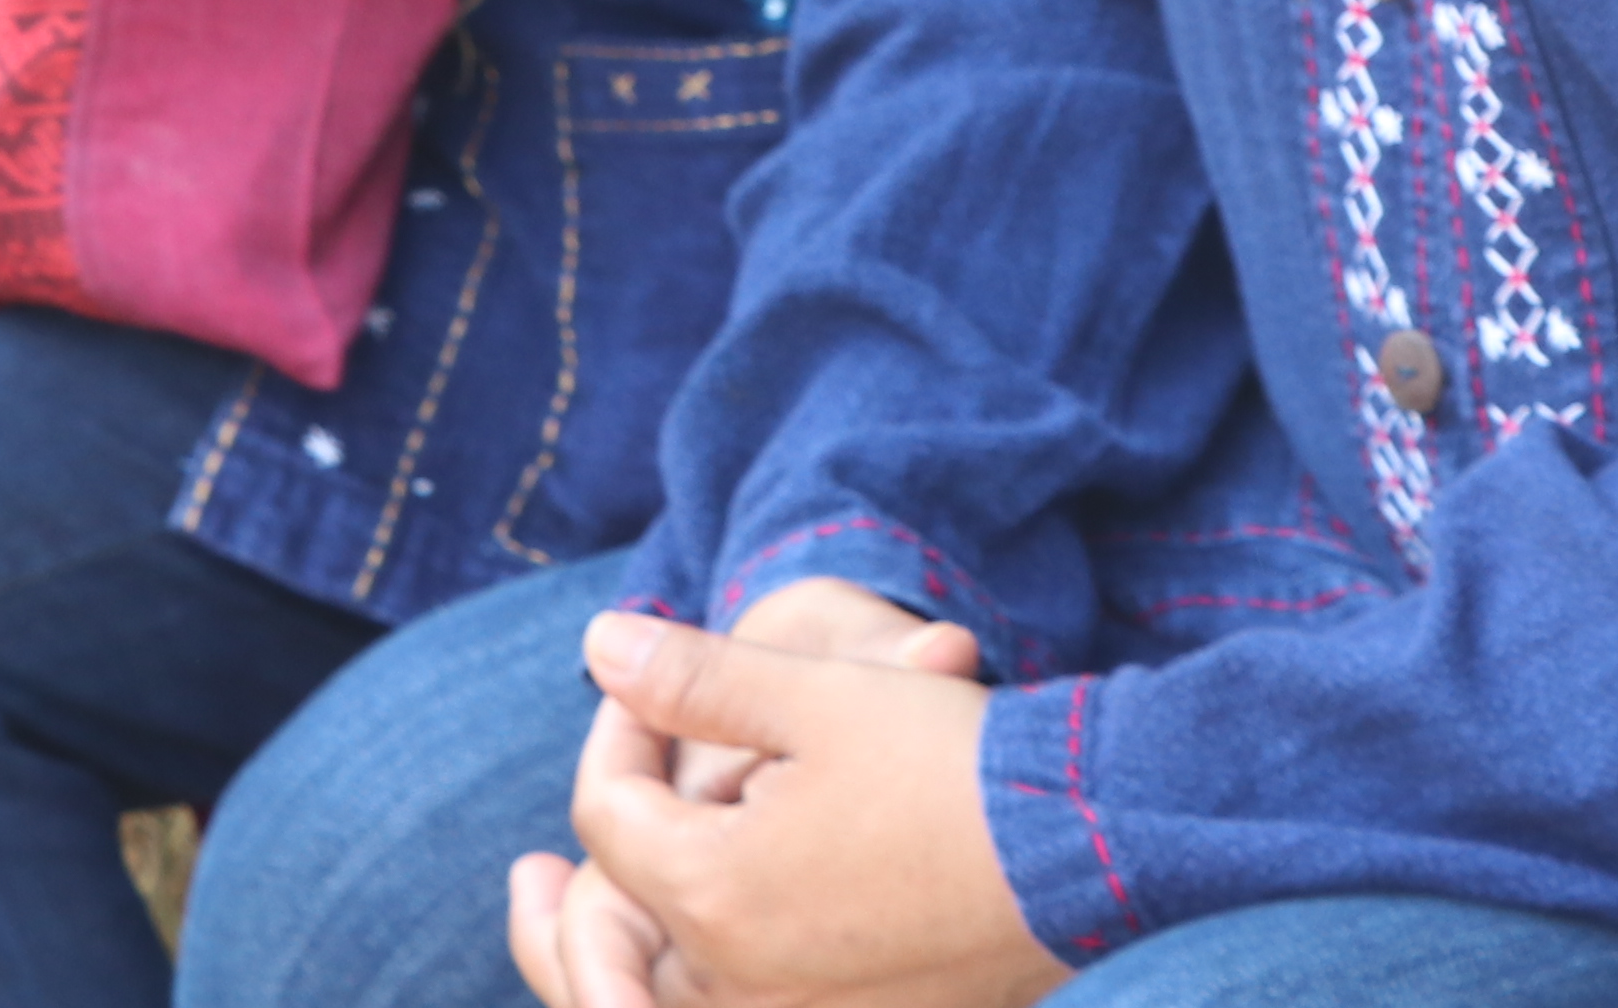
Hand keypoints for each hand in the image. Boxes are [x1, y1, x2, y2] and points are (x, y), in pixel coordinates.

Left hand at [527, 608, 1061, 1007]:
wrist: (1091, 847)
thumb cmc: (953, 763)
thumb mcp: (816, 694)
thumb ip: (690, 676)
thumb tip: (595, 645)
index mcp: (716, 896)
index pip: (606, 816)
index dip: (614, 733)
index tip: (646, 684)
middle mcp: (739, 989)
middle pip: (596, 954)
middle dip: (558, 907)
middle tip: (526, 879)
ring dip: (604, 976)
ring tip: (575, 935)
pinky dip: (680, 998)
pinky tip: (685, 963)